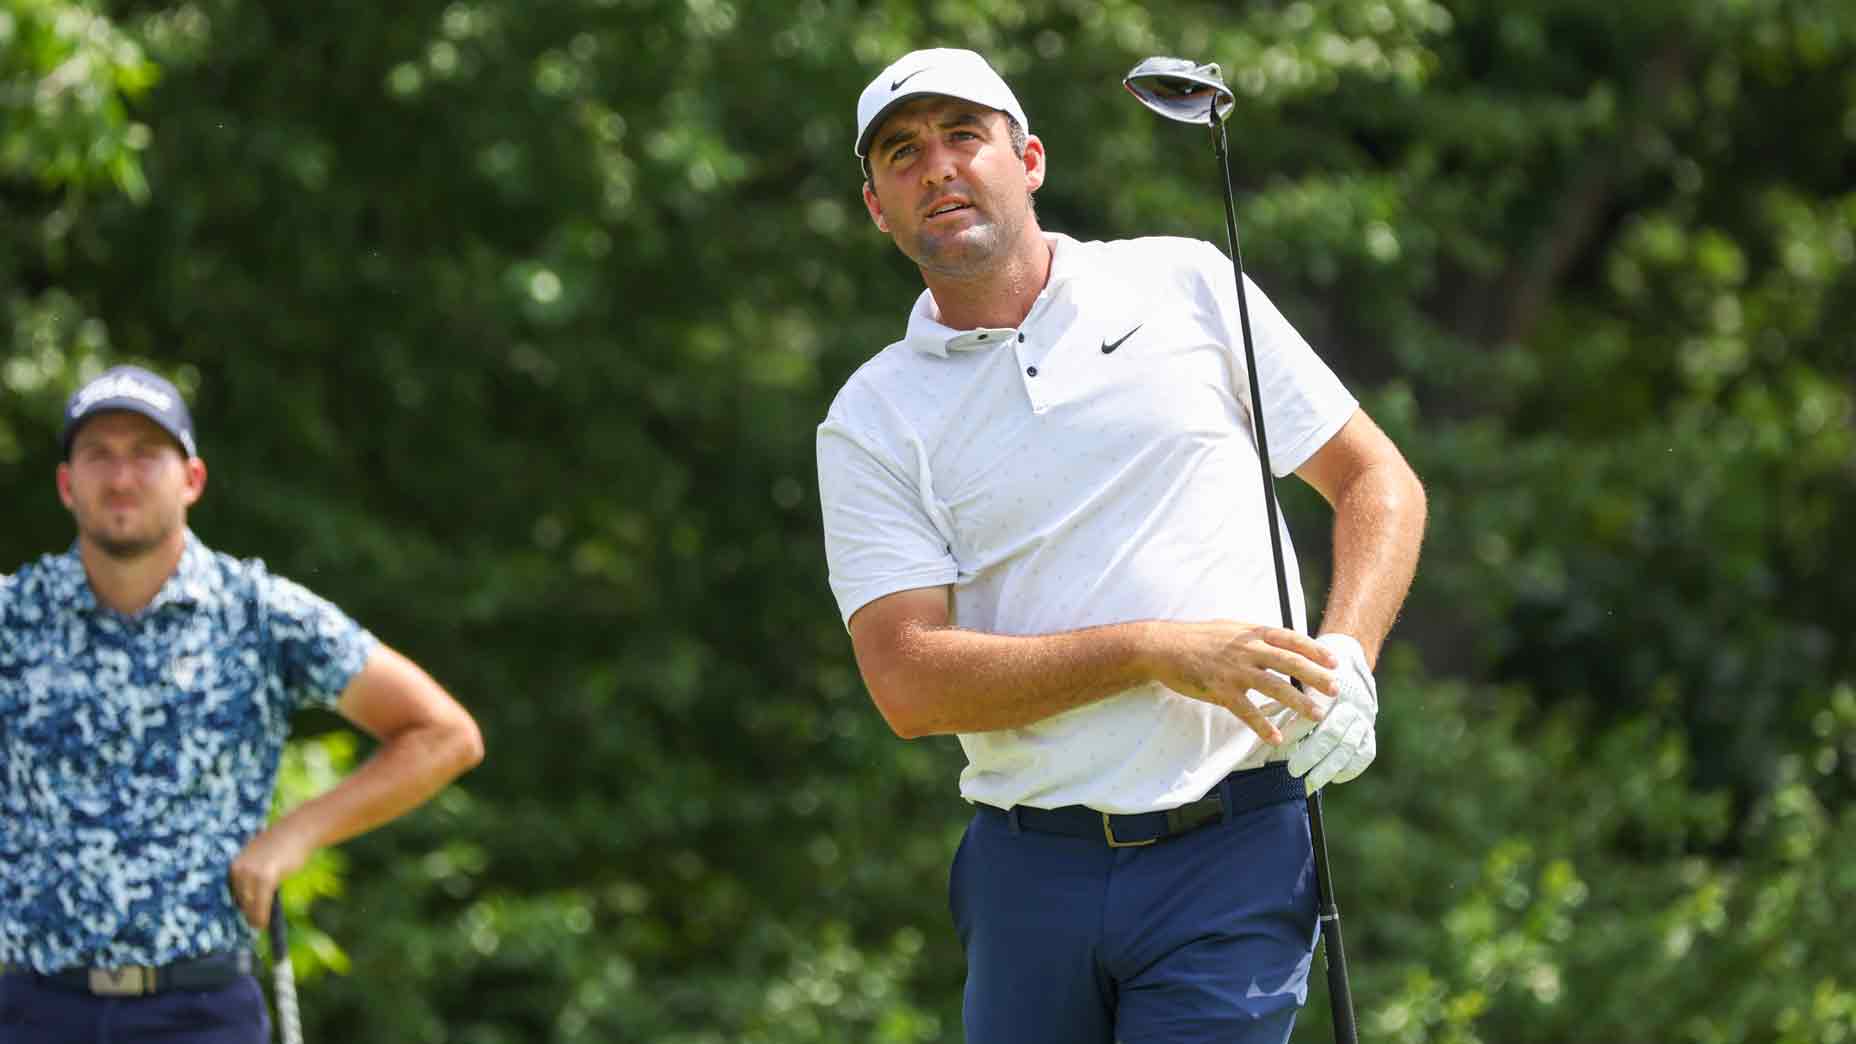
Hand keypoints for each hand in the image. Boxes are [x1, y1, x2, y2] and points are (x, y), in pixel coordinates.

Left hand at [228, 825, 312, 929]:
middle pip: (239, 900)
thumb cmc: (282, 844)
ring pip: (248, 904)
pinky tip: (263, 924)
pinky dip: (261, 916)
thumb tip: (251, 897)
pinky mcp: (266, 878)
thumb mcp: (259, 858)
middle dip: (245, 913)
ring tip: (258, 927)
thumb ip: (251, 873)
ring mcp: (251, 873)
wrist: (298, 830)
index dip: (238, 905)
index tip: (242, 916)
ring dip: (253, 918)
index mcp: (234, 865)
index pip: (231, 892)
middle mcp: (239, 869)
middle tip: (252, 924)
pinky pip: (261, 903)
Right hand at [1150, 621, 1337, 743]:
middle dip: (1316, 677)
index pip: (1290, 639)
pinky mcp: (1220, 690)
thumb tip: (1280, 643)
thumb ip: (1255, 637)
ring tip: (1317, 715)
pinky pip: (1247, 711)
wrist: (1163, 647)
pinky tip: (1277, 737)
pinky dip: (1263, 726)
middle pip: (1290, 663)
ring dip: (1298, 702)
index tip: (1334, 662)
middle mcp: (1247, 650)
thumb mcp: (1230, 628)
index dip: (1315, 650)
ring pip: (1275, 687)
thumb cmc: (1197, 638)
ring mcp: (1235, 671)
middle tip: (1335, 690)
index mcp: (1251, 633)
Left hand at [1286, 633, 1377, 791]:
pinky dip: (1353, 767)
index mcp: (1330, 687)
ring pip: (1349, 747)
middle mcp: (1349, 702)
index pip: (1313, 713)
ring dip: (1330, 768)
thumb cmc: (1313, 667)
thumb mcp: (1299, 674)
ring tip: (1310, 784)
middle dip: (1312, 755)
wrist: (1348, 656)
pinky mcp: (1370, 727)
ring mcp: (1363, 717)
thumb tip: (1260, 712)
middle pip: (1332, 733)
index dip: (1297, 730)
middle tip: (1293, 771)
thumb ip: (1284, 695)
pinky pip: (1366, 751)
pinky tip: (1337, 778)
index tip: (1281, 744)